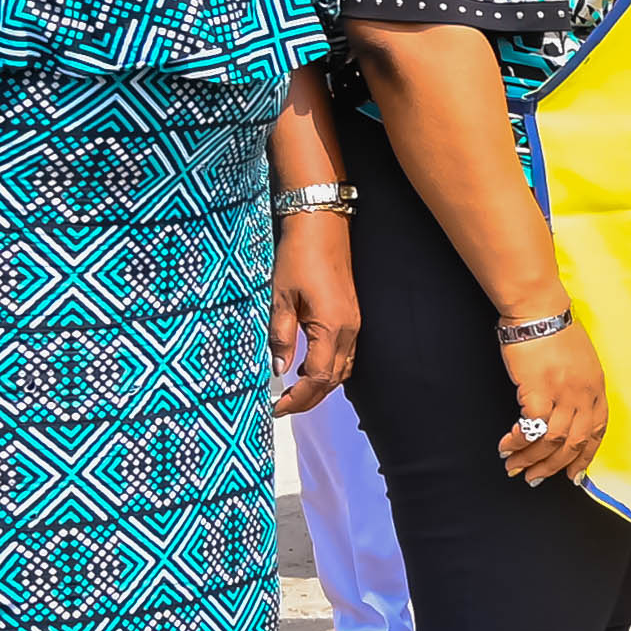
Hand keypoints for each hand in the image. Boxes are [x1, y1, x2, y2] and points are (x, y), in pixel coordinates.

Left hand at [268, 218, 361, 416]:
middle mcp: (349, 328)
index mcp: (332, 326)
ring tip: (293, 391)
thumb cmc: (299, 254)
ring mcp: (354, 322)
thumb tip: (279, 368)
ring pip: (343, 368)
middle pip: (335, 379)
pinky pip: (345, 352)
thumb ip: (281, 335)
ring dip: (321, 384)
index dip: (298, 398)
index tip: (276, 406)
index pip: (319, 378)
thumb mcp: (280, 296)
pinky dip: (328, 367)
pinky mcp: (351, 314)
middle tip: (283, 406)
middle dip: (310, 398)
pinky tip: (308, 366)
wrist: (321, 223)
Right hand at [498, 324, 606, 481]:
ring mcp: (564, 393)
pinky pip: (531, 427)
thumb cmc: (555, 332)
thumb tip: (566, 412)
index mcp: (597, 388)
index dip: (585, 457)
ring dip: (531, 459)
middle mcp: (584, 394)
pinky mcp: (539, 390)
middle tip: (535, 478)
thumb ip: (578, 387)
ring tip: (514, 467)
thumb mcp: (581, 362)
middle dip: (554, 466)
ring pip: (552, 440)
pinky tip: (507, 446)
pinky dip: (518, 441)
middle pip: (574, 442)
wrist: (539, 311)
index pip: (597, 431)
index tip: (573, 476)